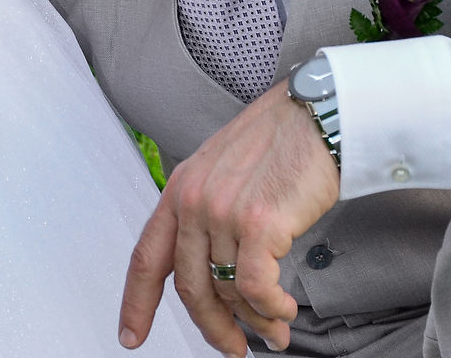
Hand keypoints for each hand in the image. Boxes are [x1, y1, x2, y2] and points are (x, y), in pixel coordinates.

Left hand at [118, 81, 340, 355]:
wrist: (319, 115)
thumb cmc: (282, 139)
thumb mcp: (226, 169)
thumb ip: (209, 211)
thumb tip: (216, 271)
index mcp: (181, 188)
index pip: (147, 256)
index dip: (136, 302)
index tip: (131, 335)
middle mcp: (194, 200)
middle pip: (190, 287)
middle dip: (213, 328)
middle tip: (233, 347)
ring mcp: (223, 211)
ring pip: (228, 291)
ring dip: (255, 321)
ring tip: (276, 331)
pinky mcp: (258, 223)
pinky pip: (256, 287)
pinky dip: (271, 308)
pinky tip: (285, 310)